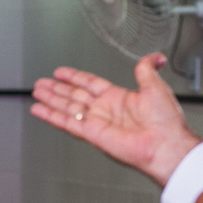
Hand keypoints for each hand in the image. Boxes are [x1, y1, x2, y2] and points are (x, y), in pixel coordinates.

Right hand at [30, 54, 202, 185]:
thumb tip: (154, 57)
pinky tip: (39, 110)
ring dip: (51, 100)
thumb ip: (146, 69)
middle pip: (74, 95)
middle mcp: (105, 110)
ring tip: (37, 93)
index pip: (90, 84)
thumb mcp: (155, 86)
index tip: (61, 72)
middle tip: (42, 83)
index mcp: (119, 98)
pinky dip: (51, 116)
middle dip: (57, 89)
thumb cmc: (166, 121)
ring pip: (68, 107)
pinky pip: (67, 123)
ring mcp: (97, 123)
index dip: (74, 77)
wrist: (165, 145)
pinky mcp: (92, 134)